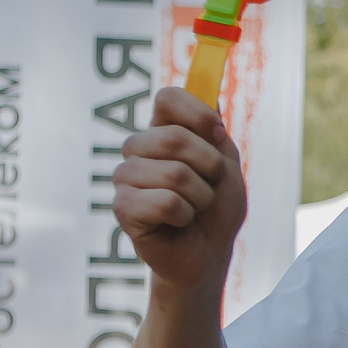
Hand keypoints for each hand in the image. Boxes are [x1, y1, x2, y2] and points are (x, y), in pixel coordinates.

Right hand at [114, 86, 247, 287]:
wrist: (209, 251)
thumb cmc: (216, 208)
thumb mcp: (225, 164)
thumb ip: (214, 131)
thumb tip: (209, 96)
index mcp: (162, 130)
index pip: (167, 98)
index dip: (197, 113)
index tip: (218, 134)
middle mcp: (138, 148)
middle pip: (173, 137)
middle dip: (209, 166)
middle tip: (210, 186)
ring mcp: (126, 177)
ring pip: (175, 174)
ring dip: (200, 196)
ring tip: (194, 208)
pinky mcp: (122, 207)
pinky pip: (165, 202)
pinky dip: (185, 215)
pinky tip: (178, 222)